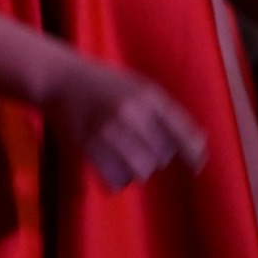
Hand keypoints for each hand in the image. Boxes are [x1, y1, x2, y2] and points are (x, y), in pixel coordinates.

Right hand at [45, 58, 208, 190]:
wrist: (58, 78)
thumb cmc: (105, 84)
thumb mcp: (140, 87)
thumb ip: (169, 113)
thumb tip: (199, 146)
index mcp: (148, 97)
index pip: (183, 133)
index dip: (193, 154)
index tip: (196, 167)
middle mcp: (131, 113)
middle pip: (162, 157)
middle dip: (154, 156)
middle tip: (138, 145)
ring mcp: (108, 130)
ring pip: (141, 170)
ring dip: (135, 168)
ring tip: (123, 155)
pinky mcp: (87, 146)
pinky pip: (116, 179)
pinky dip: (116, 179)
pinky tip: (110, 166)